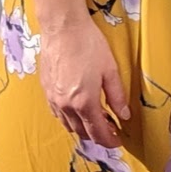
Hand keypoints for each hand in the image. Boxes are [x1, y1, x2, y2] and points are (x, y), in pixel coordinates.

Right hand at [38, 19, 130, 147]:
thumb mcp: (110, 70)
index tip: (118, 141)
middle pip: (81, 131)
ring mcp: (53, 99)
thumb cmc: (89, 45)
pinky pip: (58, 114)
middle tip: (111, 131)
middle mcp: (66, 106)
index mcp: (84, 102)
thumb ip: (117, 95)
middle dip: (97, 136)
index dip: (109, 140)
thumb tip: (124, 115)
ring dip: (83, 128)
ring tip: (97, 121)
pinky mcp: (46, 91)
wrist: (62, 29)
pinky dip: (69, 119)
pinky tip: (78, 111)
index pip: (97, 131)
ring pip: (68, 125)